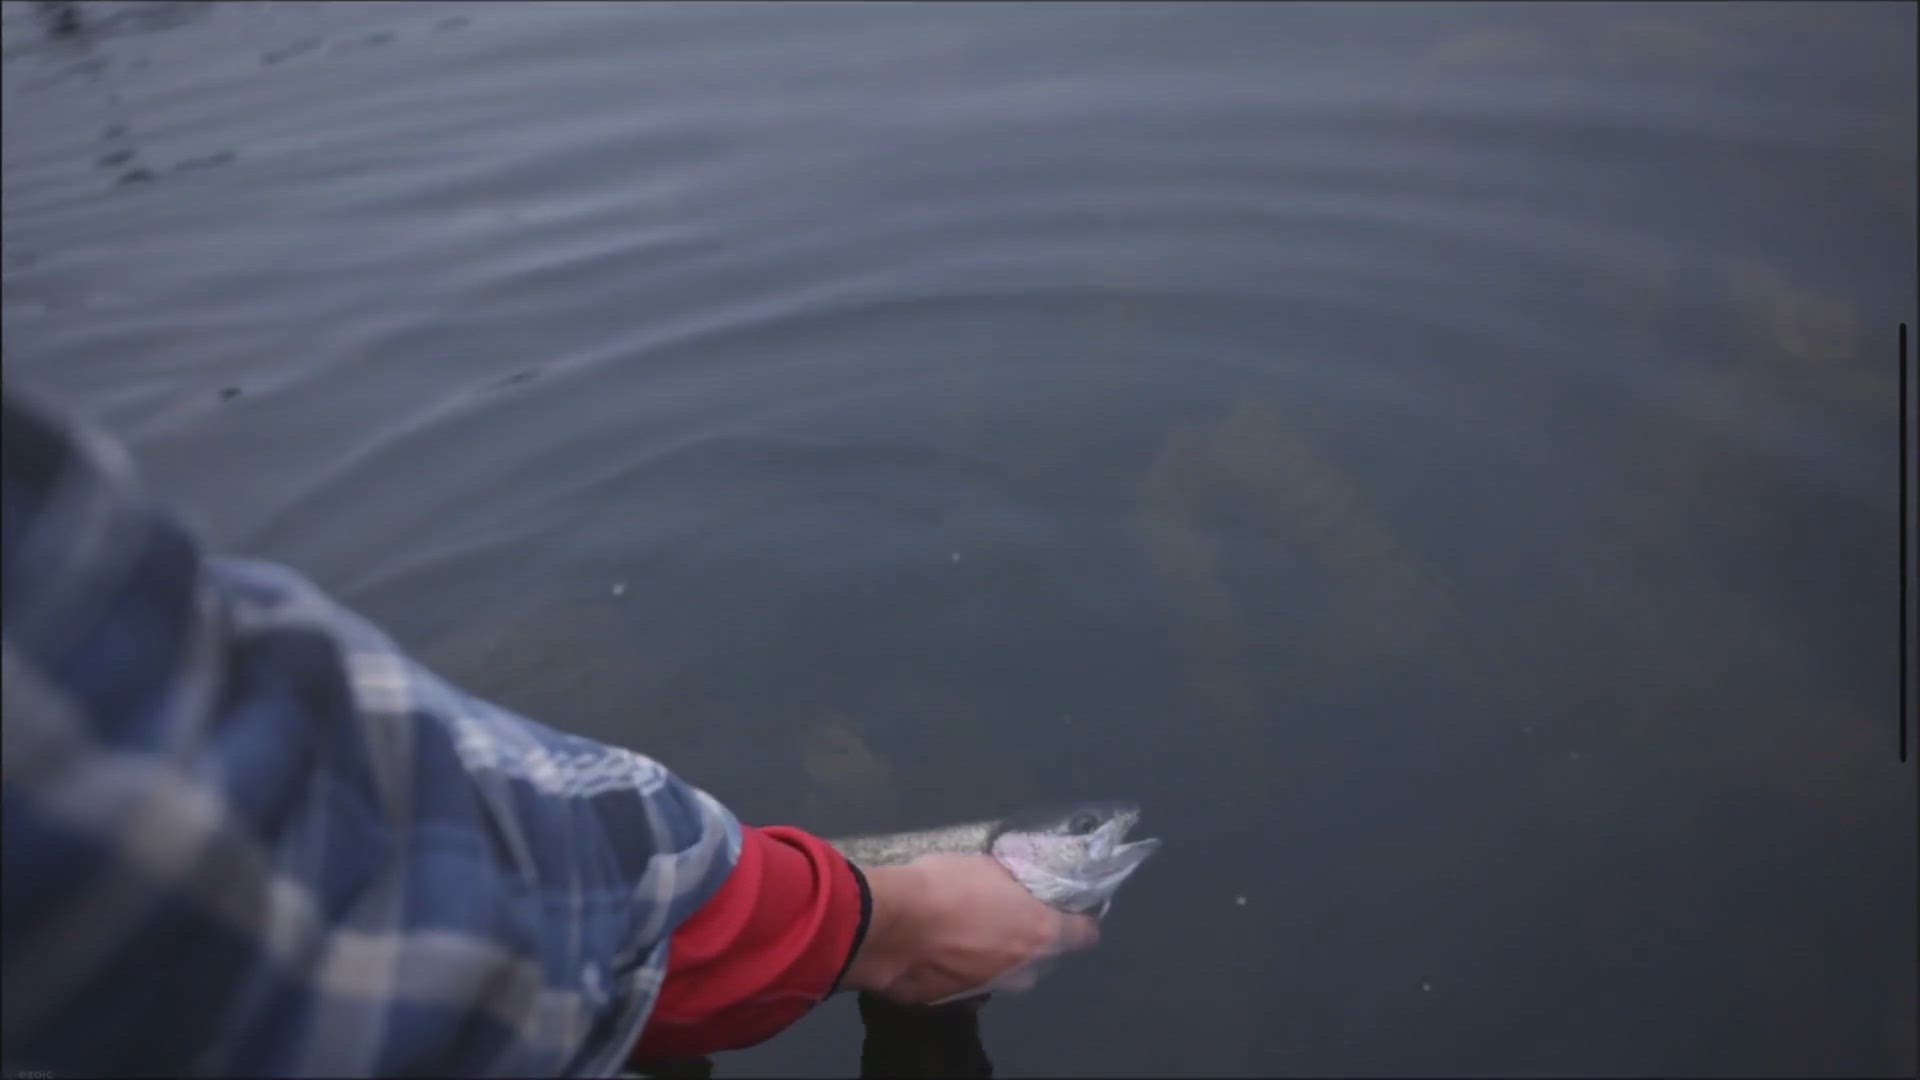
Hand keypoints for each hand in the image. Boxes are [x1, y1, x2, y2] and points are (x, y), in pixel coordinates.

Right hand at [840, 853, 1100, 1004]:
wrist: (887, 925)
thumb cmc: (942, 885)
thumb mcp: (986, 868)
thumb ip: (1011, 884)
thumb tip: (1014, 886)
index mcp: (1040, 933)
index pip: (1085, 934)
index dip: (1077, 918)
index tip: (1065, 906)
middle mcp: (1023, 970)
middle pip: (1043, 956)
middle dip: (1030, 938)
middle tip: (1006, 913)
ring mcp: (990, 990)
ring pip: (1007, 973)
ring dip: (995, 956)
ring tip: (967, 932)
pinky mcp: (956, 1002)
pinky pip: (971, 984)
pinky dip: (963, 970)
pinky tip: (941, 950)